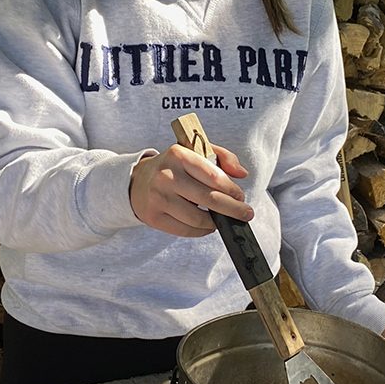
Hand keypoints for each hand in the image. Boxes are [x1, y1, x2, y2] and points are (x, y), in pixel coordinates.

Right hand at [130, 142, 250, 236]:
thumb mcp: (196, 153)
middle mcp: (167, 176)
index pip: (213, 176)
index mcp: (178, 155)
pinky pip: (185, 230)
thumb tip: (242, 173)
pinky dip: (201, 231)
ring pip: (198, 218)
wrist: (138, 181)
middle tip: (245, 214)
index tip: (240, 196)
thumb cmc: (174, 167)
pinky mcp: (153, 217)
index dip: (231, 190)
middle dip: (232, 209)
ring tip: (222, 219)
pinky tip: (207, 225)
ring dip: (216, 222)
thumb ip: (223, 157)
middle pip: (209, 199)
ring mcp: (159, 198)